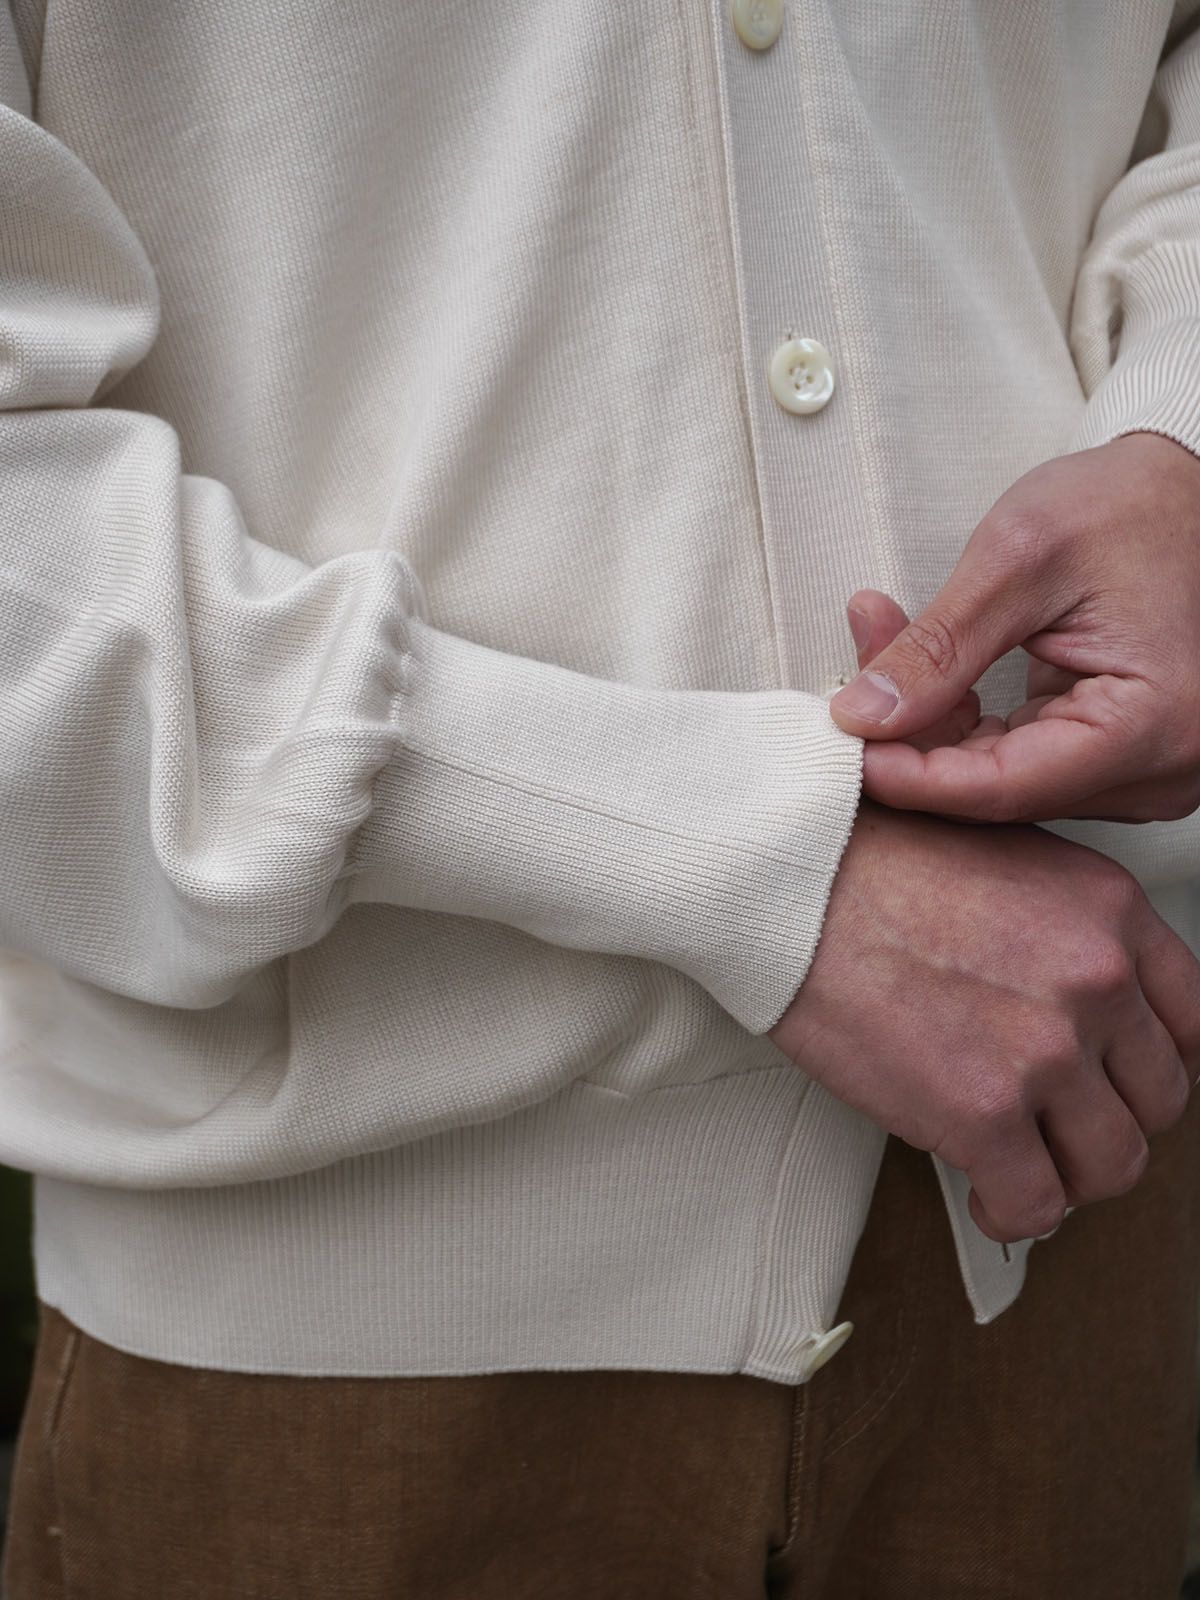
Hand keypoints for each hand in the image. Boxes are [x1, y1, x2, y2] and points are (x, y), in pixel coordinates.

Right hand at [767, 800, 1199, 1242]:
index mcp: (1110, 912)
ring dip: (1068, 1175)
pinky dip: (1012, 1213)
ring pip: (1111, 1164)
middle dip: (1108, 1121)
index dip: (1150, 1065)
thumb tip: (1070, 994)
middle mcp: (1097, 980)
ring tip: (1024, 1165)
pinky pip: (1034, 1204)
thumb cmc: (867, 857)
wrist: (787, 877)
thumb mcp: (1006, 856)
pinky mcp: (981, 1113)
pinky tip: (985, 1194)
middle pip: (1159, 1099)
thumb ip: (1063, 927)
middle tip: (1060, 1125)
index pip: (1190, 1021)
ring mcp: (1046, 1051)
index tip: (1116, 1081)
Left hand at [827, 431, 1199, 822]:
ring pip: (1005, 783)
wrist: (1181, 491)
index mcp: (1154, 724)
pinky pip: (1025, 765)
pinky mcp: (1120, 758)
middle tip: (848, 689)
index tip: (843, 747)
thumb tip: (864, 716)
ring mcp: (1144, 771)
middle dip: (914, 746)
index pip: (1004, 788)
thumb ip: (937, 649)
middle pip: (1001, 792)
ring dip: (936, 733)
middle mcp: (1162, 768)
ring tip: (886, 649)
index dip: (910, 777)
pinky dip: (969, 730)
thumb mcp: (1017, 561)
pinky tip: (933, 682)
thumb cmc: (1129, 507)